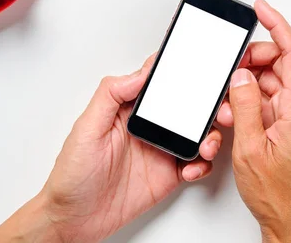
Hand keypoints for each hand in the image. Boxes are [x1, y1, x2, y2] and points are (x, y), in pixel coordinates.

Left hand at [0, 54, 224, 242]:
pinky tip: (192, 168)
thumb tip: (140, 73)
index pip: (161, 83)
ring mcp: (162, 150)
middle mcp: (150, 126)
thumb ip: (111, 95)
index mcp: (131, 110)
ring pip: (199, 134)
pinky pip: (197, 163)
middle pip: (188, 108)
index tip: (200, 71)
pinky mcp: (169, 174)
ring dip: (211, 136)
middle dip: (208, 107)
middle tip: (217, 112)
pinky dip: (203, 164)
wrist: (75, 219)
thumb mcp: (87, 128)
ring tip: (205, 146)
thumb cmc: (73, 174)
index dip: (182, 73)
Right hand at [217, 0, 290, 242]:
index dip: (277, 25)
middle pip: (279, 65)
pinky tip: (234, 112)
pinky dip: (250, 100)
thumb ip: (245, 107)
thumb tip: (240, 77)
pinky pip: (269, 101)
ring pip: (271, 83)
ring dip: (247, 84)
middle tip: (228, 67)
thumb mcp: (251, 148)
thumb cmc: (277, 193)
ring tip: (227, 100)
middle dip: (252, 60)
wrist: (290, 219)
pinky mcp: (288, 127)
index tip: (261, 9)